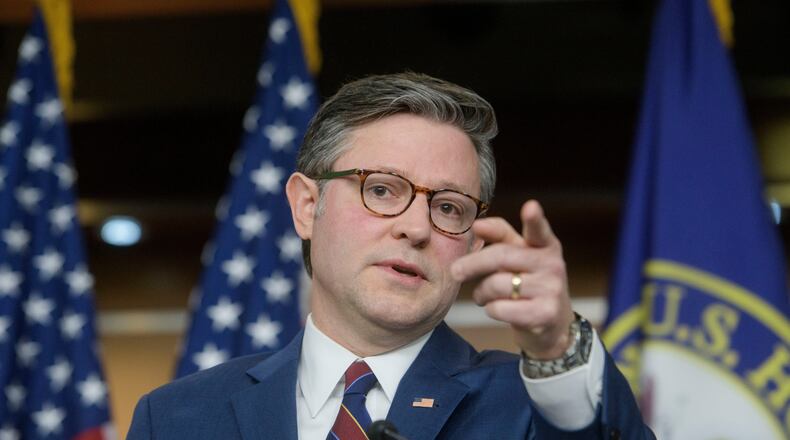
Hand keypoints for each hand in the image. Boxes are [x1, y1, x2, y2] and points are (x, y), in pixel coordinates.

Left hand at [451, 200, 573, 359]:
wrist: (550, 324)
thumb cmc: (527, 282)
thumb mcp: (518, 256)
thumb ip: (500, 236)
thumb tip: (477, 224)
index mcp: (545, 245)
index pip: (538, 230)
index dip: (534, 219)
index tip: (530, 207)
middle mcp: (553, 264)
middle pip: (500, 256)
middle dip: (472, 264)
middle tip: (455, 271)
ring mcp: (551, 290)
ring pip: (496, 285)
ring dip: (480, 292)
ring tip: (482, 295)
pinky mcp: (544, 315)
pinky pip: (500, 308)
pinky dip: (490, 309)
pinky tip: (496, 309)